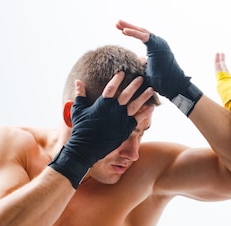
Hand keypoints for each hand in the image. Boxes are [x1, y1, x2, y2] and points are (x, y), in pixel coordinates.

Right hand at [48, 72, 149, 187]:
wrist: (86, 148)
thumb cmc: (81, 129)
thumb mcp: (78, 110)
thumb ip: (80, 95)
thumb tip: (78, 81)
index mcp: (102, 104)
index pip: (112, 87)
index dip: (117, 79)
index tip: (123, 73)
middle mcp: (114, 110)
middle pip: (127, 94)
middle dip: (135, 85)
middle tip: (142, 78)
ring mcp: (121, 120)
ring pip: (136, 105)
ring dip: (144, 96)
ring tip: (152, 89)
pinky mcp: (126, 129)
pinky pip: (138, 119)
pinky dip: (146, 113)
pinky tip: (152, 107)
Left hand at [116, 20, 201, 115]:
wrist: (172, 85)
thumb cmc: (162, 81)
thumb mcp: (148, 70)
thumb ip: (144, 63)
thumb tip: (139, 59)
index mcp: (156, 48)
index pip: (142, 36)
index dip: (131, 32)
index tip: (120, 30)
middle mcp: (159, 43)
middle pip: (141, 32)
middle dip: (128, 26)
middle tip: (116, 23)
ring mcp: (159, 43)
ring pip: (142, 31)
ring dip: (129, 26)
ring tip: (118, 23)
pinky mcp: (157, 46)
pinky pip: (143, 37)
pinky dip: (133, 33)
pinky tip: (124, 31)